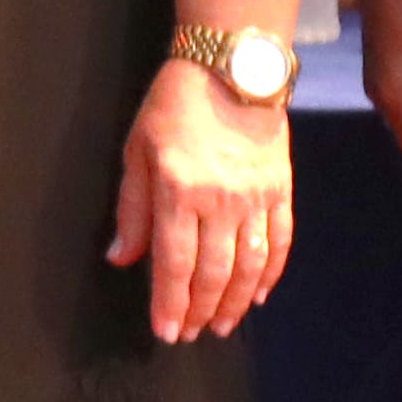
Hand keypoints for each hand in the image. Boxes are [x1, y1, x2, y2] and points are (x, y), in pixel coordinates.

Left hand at [112, 61, 298, 342]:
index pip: (174, 263)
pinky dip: (270, 274)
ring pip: (249, 265)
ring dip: (235, 302)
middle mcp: (221, 200)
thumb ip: (132, 210)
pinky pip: (279, 241)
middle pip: (213, 272)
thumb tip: (121, 259)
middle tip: (192, 334)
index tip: (166, 332)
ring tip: (223, 325)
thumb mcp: (137, 152)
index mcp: (179, 191)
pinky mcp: (281, 189)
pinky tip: (258, 295)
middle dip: (201, 310)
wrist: (231, 67)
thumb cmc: (174, 106)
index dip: (170, 304)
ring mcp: (256, 196)